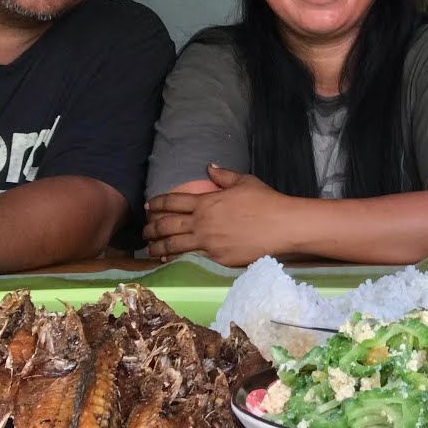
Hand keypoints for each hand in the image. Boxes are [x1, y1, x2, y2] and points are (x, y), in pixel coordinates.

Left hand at [143, 165, 294, 265]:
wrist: (282, 226)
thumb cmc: (266, 201)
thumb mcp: (244, 182)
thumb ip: (224, 175)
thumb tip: (210, 167)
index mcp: (206, 201)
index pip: (173, 201)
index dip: (157, 203)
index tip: (148, 207)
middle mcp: (202, 222)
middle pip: (167, 225)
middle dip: (151, 228)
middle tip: (145, 231)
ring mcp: (208, 242)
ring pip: (173, 245)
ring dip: (158, 247)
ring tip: (150, 249)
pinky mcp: (216, 258)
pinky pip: (190, 259)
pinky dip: (176, 260)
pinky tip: (170, 261)